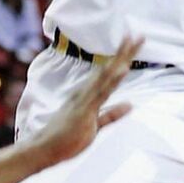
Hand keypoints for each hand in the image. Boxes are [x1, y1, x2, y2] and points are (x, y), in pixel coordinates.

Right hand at [33, 36, 141, 165]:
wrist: (44, 148)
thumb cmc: (66, 138)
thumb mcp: (95, 125)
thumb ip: (112, 115)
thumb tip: (130, 105)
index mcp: (87, 94)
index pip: (108, 72)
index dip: (121, 57)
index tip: (132, 42)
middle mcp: (86, 92)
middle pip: (110, 68)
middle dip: (125, 51)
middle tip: (140, 35)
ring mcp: (85, 99)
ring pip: (108, 75)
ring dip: (122, 59)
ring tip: (133, 43)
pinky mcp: (85, 110)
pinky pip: (101, 93)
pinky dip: (112, 80)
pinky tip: (122, 69)